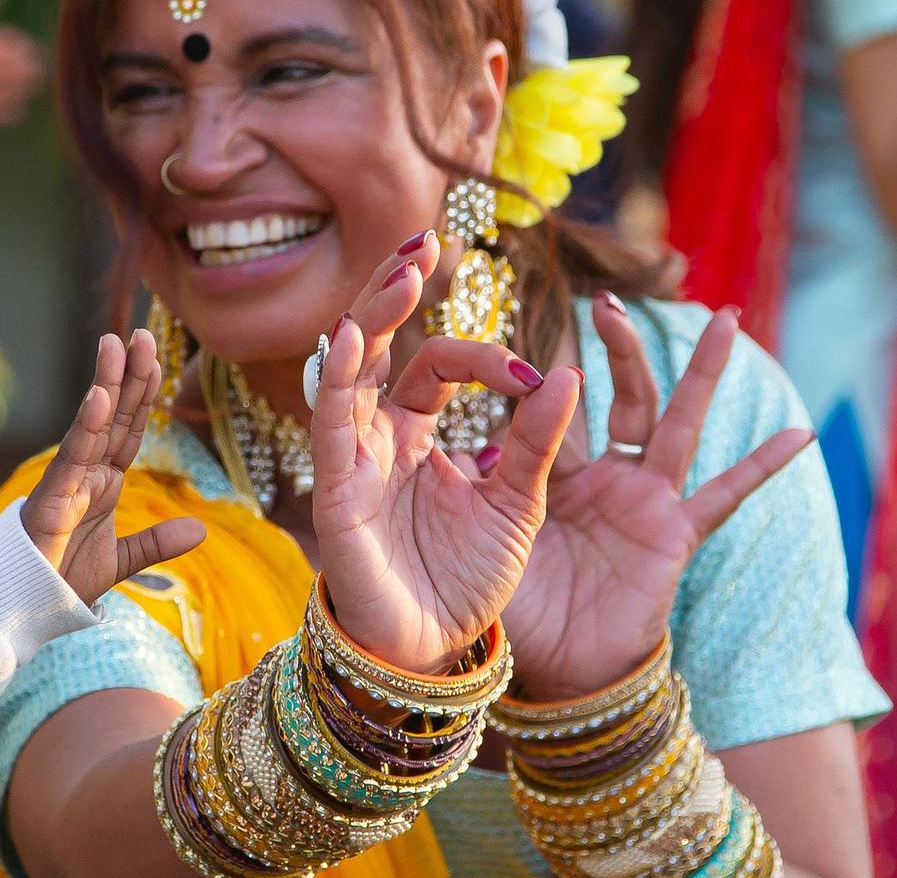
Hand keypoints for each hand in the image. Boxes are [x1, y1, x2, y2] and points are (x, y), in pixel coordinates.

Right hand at [21, 331, 206, 604]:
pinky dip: (85, 427)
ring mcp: (68, 481)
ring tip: (114, 344)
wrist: (24, 606)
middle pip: (113, 416)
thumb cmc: (62, 578)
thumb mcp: (121, 560)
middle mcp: (86, 473)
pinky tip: (98, 398)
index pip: (129, 429)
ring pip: (92, 425)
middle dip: (127, 374)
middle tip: (139, 332)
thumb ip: (156, 544)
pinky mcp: (51, 498)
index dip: (143, 394)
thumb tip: (200, 530)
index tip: (156, 358)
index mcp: (103, 482)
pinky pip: (72, 457)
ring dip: (105, 384)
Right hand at [311, 233, 579, 673]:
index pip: (437, 365)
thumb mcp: (519, 503)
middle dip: (395, 290)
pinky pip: (329, 420)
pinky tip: (352, 336)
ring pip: (349, 366)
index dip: (481, 356)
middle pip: (379, 343)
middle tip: (424, 243)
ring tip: (403, 270)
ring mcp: (352, 455)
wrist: (432, 652)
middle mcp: (378, 434)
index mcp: (418, 433)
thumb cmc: (466, 580)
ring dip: (372, 314)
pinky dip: (336, 377)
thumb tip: (567, 372)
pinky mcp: (335, 487)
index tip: (527, 373)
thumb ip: (538, 441)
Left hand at [493, 300, 814, 698]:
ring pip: (679, 421)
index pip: (554, 405)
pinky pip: (725, 495)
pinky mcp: (676, 533)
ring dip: (703, 371)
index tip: (520, 336)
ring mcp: (648, 500)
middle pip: (623, 395)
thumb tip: (439, 441)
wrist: (561, 671)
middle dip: (621, 348)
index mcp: (556, 471)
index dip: (541, 375)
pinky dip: (761, 465)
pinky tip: (799, 433)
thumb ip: (471, 487)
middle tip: (609, 302)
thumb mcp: (486, 536)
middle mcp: (608, 475)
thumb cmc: (519, 606)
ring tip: (727, 319)